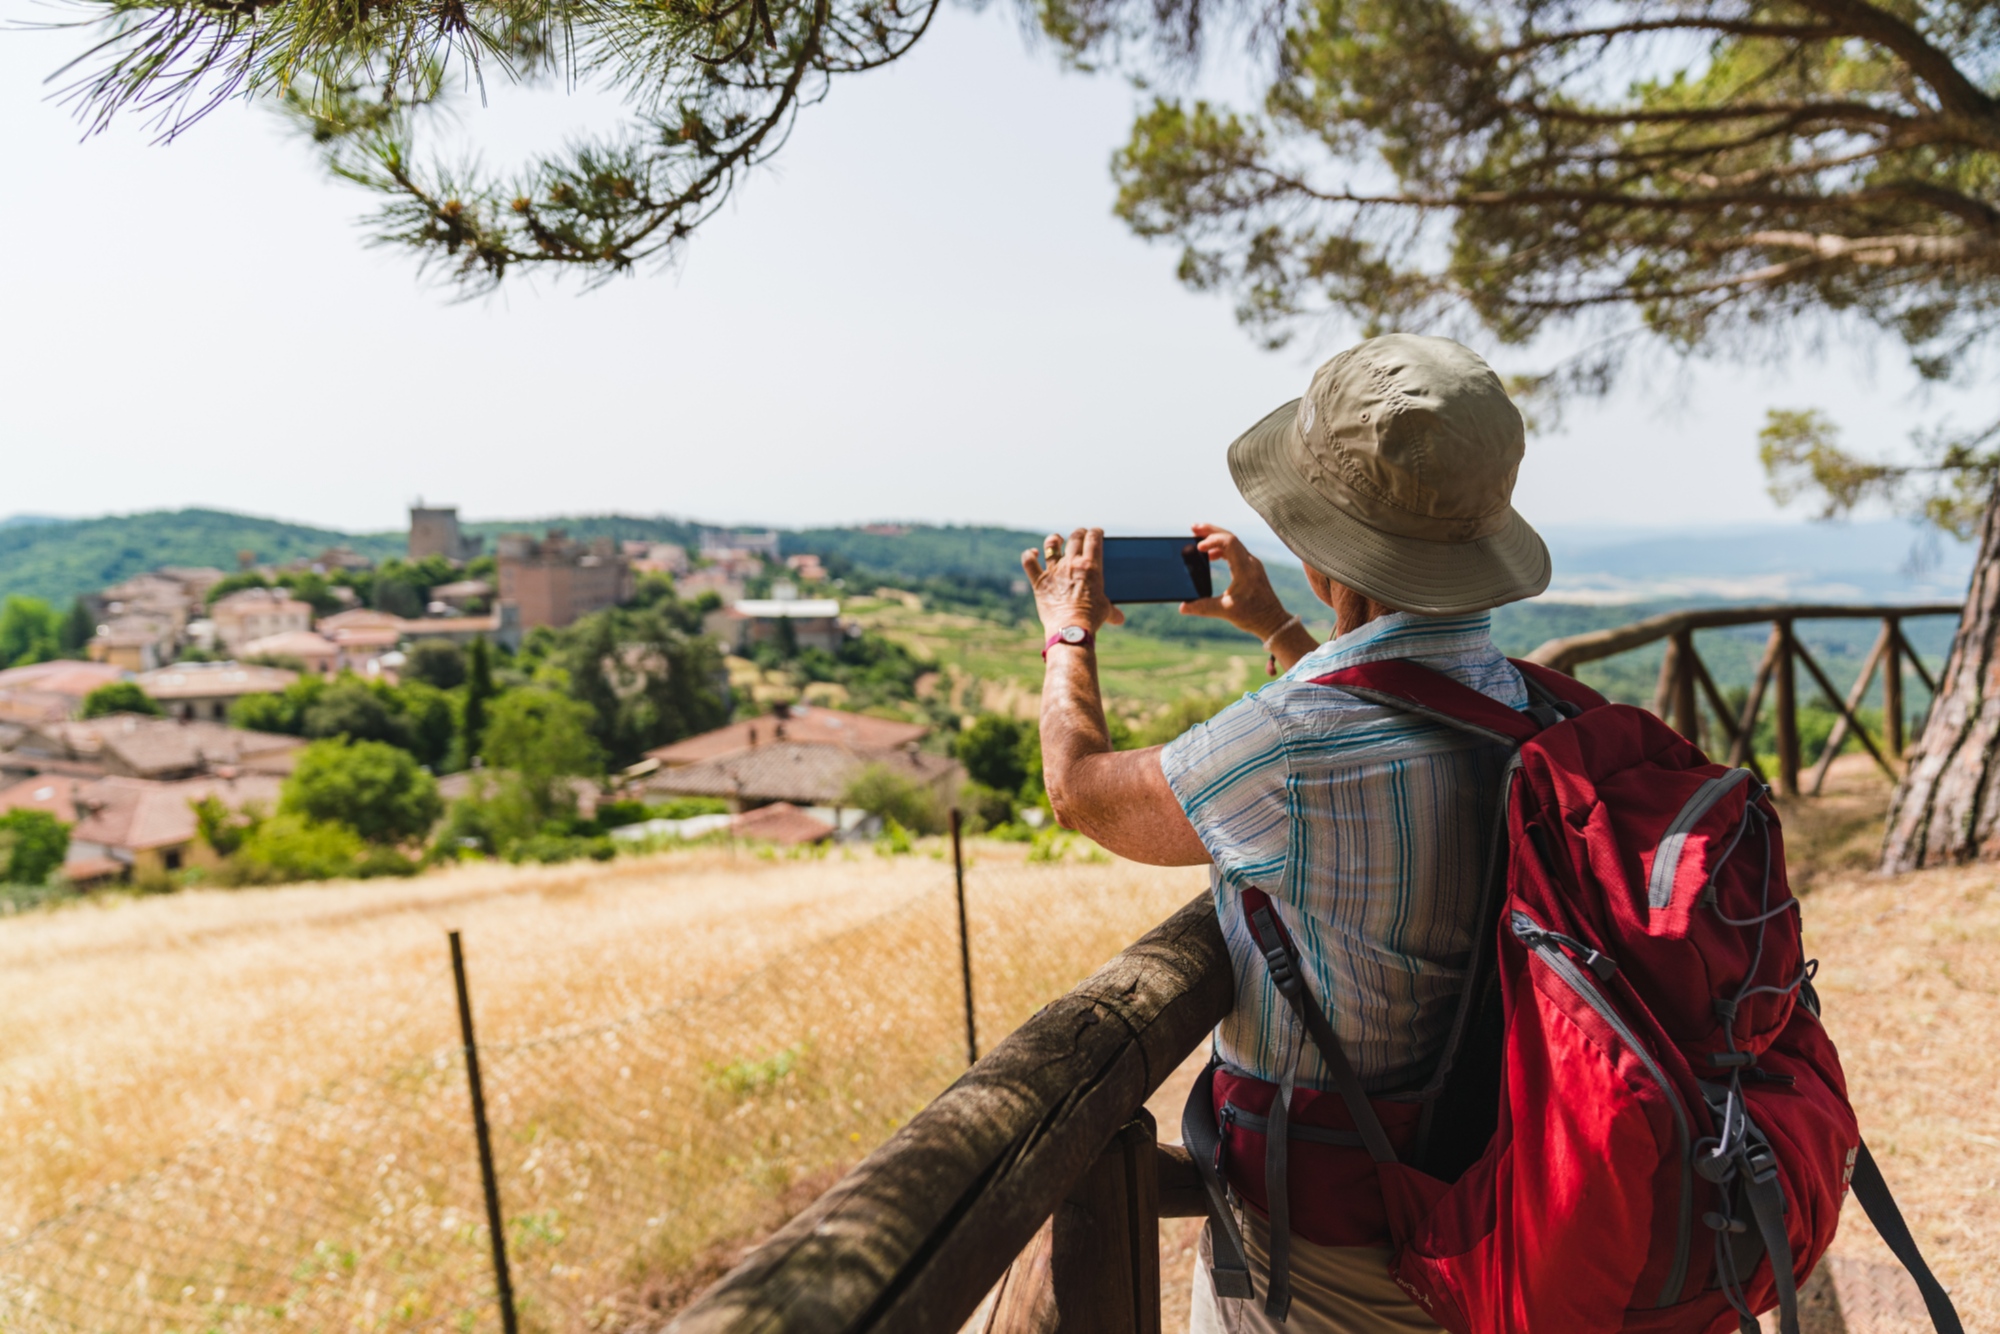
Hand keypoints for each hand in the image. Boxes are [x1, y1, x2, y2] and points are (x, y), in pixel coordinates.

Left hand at [1022, 528, 1125, 635]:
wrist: (1071, 628)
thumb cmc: (1091, 618)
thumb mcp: (1105, 610)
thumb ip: (1112, 611)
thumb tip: (1119, 619)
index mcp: (1091, 566)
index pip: (1094, 539)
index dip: (1095, 532)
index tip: (1096, 532)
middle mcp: (1071, 564)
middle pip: (1075, 538)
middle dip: (1079, 533)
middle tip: (1081, 534)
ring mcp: (1054, 571)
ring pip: (1051, 545)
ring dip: (1055, 539)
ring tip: (1058, 539)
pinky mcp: (1039, 581)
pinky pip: (1029, 562)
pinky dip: (1029, 555)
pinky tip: (1033, 554)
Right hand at [1179, 524, 1293, 641]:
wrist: (1273, 622)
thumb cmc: (1254, 616)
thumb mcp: (1225, 612)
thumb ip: (1202, 607)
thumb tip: (1183, 607)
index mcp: (1245, 570)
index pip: (1230, 543)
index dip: (1212, 540)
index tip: (1198, 548)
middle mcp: (1250, 563)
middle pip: (1230, 537)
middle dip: (1211, 531)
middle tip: (1193, 528)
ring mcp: (1252, 564)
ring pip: (1233, 543)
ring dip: (1216, 539)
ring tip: (1198, 541)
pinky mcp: (1251, 568)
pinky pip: (1235, 551)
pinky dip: (1221, 549)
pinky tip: (1210, 556)